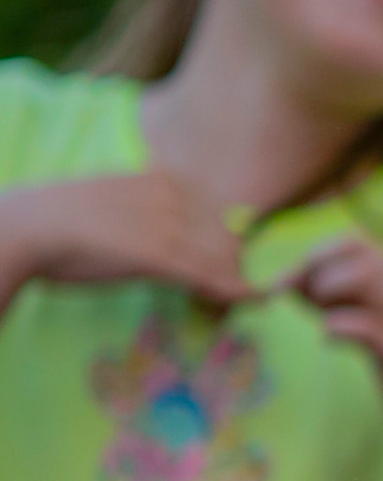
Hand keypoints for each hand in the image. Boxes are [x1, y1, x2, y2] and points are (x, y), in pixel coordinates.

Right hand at [0, 169, 250, 310]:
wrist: (28, 227)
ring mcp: (169, 225)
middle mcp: (173, 197)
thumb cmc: (61, 221)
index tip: (235, 261)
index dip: (231, 239)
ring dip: (240, 281)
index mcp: (163, 179)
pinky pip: (213, 276)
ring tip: (248, 301)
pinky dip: (240, 292)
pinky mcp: (161, 256)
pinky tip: (256, 301)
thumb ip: (146, 213)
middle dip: (240, 263)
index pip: (218, 210)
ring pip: (226, 256)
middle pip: (230, 232)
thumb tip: (159, 237)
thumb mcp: (116, 204)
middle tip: (244, 290)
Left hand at [283, 237, 382, 461]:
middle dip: (312, 271)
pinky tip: (331, 343)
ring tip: (324, 321)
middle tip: (302, 305)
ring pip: (354, 275)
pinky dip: (333, 328)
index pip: (355, 242)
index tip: (296, 288)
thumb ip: (354, 300)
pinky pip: (356, 323)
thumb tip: (294, 281)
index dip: (316, 258)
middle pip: (350, 250)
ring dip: (323, 294)